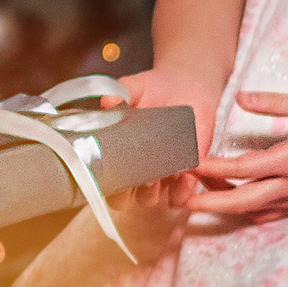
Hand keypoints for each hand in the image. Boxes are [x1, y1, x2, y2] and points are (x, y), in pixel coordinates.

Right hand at [112, 67, 222, 211]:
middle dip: (129, 192)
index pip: (101, 181)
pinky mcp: (184, 175)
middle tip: (140, 175)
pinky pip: (180, 195)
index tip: (107, 175)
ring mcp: (158, 176)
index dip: (101, 184)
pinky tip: (185, 176)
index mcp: (115, 153)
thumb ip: (121, 93)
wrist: (186, 87)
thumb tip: (108, 100)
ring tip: (161, 175)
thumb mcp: (135, 87)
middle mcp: (134, 170)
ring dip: (154, 193)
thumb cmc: (153, 89)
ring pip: (151, 200)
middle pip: (125, 198)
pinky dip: (182, 190)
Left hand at [185, 91, 287, 221]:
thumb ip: (273, 102)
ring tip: (198, 194)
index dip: (213, 168)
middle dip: (209, 201)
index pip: (243, 169)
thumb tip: (239, 97)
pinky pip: (267, 213)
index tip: (189, 164)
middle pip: (242, 201)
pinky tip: (228, 199)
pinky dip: (245, 209)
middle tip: (180, 198)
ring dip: (224, 205)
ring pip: (253, 210)